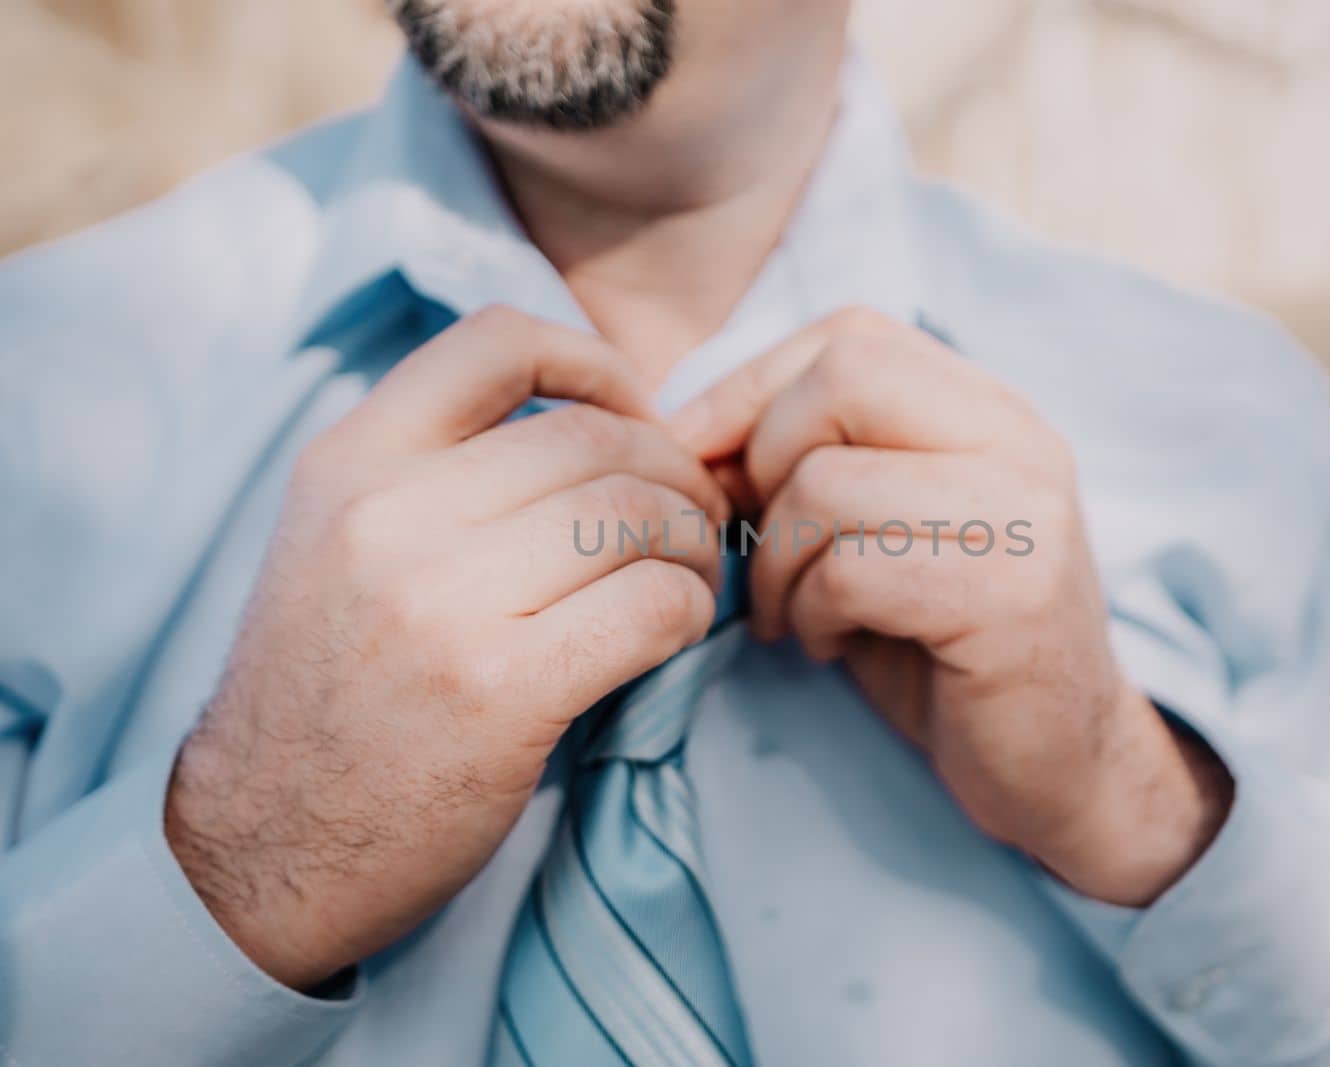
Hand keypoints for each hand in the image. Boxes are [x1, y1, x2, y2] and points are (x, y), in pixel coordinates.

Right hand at [166, 306, 729, 988]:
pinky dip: (690, 610)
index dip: (594, 363)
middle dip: (675, 475)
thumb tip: (605, 430)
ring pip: (636, 515)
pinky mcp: (502, 690)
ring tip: (689, 580)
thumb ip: (438, 475)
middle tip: (694, 522)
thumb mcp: (338, 545)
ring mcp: (441, 602)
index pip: (497, 338)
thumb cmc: (327, 694)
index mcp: (350, 462)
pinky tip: (675, 633)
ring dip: (693, 546)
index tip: (634, 417)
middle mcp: (388, 515)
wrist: (264, 848)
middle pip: (596, 438)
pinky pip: (652, 605)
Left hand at [671, 307, 1230, 906]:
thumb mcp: (878, 532)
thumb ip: (813, 464)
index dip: (752, 385)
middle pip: (843, 378)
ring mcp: (1026, 515)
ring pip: (827, 481)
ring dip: (777, 560)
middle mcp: (1022, 442)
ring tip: (794, 612)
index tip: (699, 458)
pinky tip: (827, 643)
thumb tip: (685, 435)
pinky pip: (850, 570)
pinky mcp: (1009, 597)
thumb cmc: (945, 647)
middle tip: (757, 542)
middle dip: (761, 459)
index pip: (852, 336)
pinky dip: (810, 611)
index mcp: (992, 411)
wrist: (1062, 765)